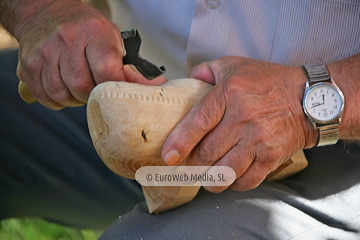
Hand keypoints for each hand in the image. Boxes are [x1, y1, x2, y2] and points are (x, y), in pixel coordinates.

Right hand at [15, 1, 165, 108]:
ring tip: (80, 87)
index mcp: (93, 33)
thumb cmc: (86, 29)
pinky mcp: (28, 66)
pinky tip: (65, 88)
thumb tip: (155, 86)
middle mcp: (66, 41)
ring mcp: (43, 54)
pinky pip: (47, 97)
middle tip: (96, 88)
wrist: (46, 13)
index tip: (117, 90)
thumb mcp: (112, 40)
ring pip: (63, 95)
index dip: (114, 87)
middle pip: (82, 87)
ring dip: (75, 99)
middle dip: (92, 96)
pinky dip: (59, 100)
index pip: (106, 70)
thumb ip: (129, 67)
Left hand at [161, 57, 316, 191]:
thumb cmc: (268, 81)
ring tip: (206, 176)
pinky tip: (229, 177)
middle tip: (188, 165)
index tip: (168, 156)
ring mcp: (259, 139)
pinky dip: (233, 184)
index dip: (180, 142)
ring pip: (224, 172)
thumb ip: (206, 71)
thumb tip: (186, 81)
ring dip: (210, 179)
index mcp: (230, 93)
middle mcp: (244, 117)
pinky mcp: (272, 157)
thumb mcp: (235, 65)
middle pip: (207, 152)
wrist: (310, 97)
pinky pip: (246, 180)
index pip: (198, 122)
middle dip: (193, 164)